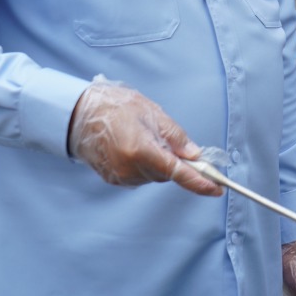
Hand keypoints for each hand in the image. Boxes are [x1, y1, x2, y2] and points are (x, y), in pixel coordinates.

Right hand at [67, 79, 219, 195]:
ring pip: (154, 176)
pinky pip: (140, 177)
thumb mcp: (152, 113)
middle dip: (173, 160)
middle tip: (164, 139)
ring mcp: (120, 177)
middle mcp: (130, 169)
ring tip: (141, 137)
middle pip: (166, 174)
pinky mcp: (114, 180)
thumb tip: (196, 156)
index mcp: (140, 150)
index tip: (216, 188)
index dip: (199, 182)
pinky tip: (133, 147)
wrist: (79, 113)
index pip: (177, 172)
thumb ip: (176, 137)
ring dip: (157, 162)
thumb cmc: (115, 106)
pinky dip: (144, 165)